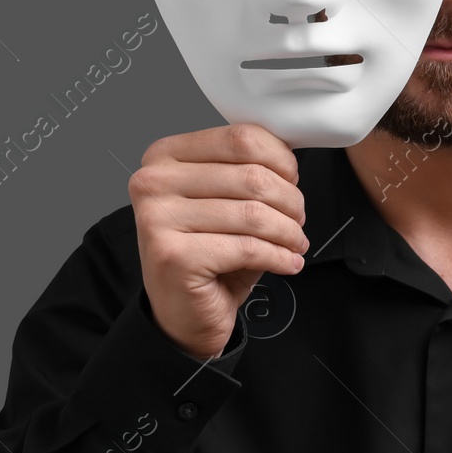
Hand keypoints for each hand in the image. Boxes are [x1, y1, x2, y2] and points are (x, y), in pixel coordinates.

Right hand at [128, 124, 307, 359]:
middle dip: (290, 201)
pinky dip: (279, 256)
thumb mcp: (226, 202)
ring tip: (294, 242)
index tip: (293, 179)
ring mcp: (158, 219)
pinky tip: (287, 262)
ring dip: (288, 231)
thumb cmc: (208, 255)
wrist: (183, 315)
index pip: (239, 138)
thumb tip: (289, 156)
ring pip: (253, 213)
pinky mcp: (173, 256)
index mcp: (165, 156)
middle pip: (251, 176)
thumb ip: (247, 171)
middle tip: (297, 220)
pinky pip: (248, 247)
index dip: (280, 159)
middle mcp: (153, 182)